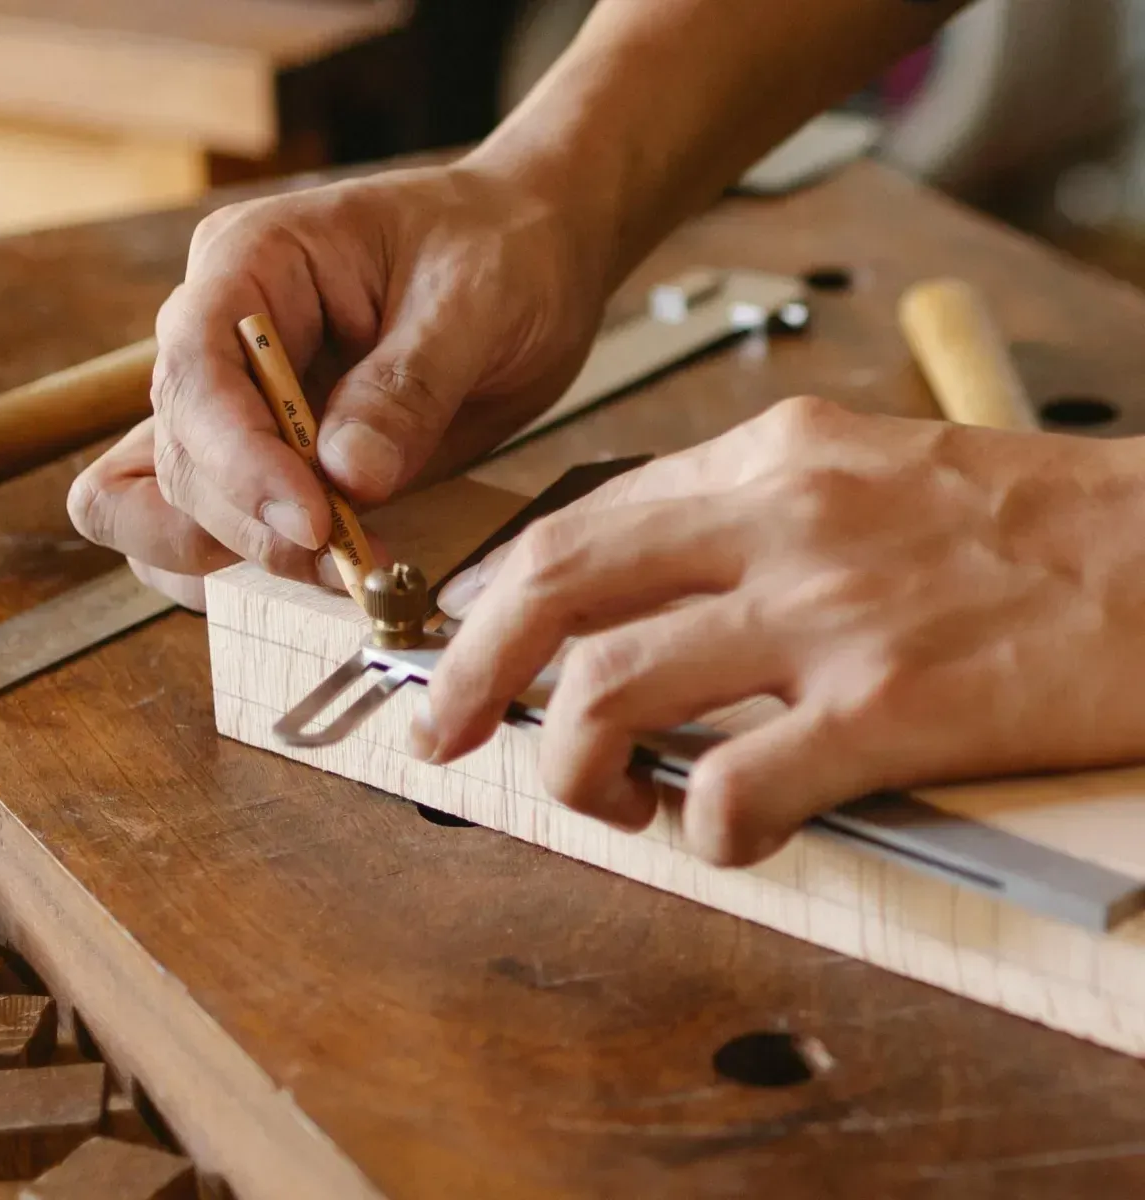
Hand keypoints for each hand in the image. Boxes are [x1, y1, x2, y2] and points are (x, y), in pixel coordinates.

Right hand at [67, 160, 607, 608]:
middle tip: (350, 561)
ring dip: (248, 555)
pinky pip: (221, 525)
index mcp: (252, 263)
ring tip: (348, 570)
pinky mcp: (277, 461)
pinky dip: (256, 565)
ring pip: (178, 504)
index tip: (314, 520)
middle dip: (254, 523)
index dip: (240, 459)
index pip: (197, 370)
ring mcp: (243, 404)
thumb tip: (347, 479)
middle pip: (181, 453)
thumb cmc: (498, 250)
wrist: (532, 263)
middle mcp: (224, 337)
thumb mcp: (472, 301)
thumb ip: (408, 388)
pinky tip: (325, 575)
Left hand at [415, 395, 1144, 865]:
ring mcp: (829, 612)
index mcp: (768, 462)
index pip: (577, 524)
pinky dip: (702, 829)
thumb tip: (649, 594)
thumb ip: (751, 523)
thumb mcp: (867, 474)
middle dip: (468, 668)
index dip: (494, 598)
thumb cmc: (1029, 523)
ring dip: (574, 764)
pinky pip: (736, 785)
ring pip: (612, 690)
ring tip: (607, 799)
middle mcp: (780, 523)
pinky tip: (725, 836)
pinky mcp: (893, 707)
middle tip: (440, 729)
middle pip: (556, 589)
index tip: (466, 651)